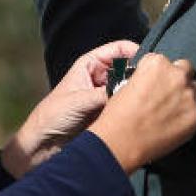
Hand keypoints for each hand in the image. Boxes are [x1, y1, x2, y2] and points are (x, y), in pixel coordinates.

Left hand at [1, 40, 138, 176]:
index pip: (118, 49)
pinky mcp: (108, 114)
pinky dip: (134, 109)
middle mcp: (100, 78)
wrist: (42, 146)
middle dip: (140, 74)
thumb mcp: (79, 101)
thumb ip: (105, 94)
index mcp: (90, 65)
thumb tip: (132, 90)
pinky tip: (142, 113)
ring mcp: (105, 96)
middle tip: (152, 83)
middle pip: (128, 69)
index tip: (149, 62)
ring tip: (149, 99)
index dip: (135, 51)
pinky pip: (126, 107)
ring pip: (129, 89)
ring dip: (138, 93)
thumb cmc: (51, 117)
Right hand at [87, 53, 195, 172]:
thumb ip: (147, 78)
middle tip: (167, 94)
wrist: (121, 142)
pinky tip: (173, 125)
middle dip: (178, 79)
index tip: (154, 84)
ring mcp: (189, 96)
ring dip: (186, 96)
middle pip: (186, 69)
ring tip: (171, 111)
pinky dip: (187, 116)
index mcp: (157, 63)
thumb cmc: (118, 115)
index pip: (164, 61)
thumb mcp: (127, 85)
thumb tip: (156, 83)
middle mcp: (177, 75)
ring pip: (195, 90)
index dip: (159, 74)